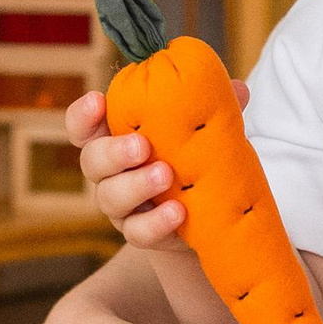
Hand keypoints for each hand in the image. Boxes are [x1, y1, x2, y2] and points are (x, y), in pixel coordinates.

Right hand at [67, 78, 248, 250]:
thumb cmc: (192, 158)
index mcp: (116, 138)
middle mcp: (111, 173)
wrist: (205, 215)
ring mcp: (122, 207)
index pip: (84, 127)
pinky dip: (156, 222)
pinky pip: (138, 232)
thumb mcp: (199, 132)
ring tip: (165, 175)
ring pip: (110, 198)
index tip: (98, 101)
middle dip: (113, 152)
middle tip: (142, 145)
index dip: (83, 115)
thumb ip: (211, 110)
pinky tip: (177, 212)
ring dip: (136, 185)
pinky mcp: (140, 233)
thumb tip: (238, 90)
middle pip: (92, 161)